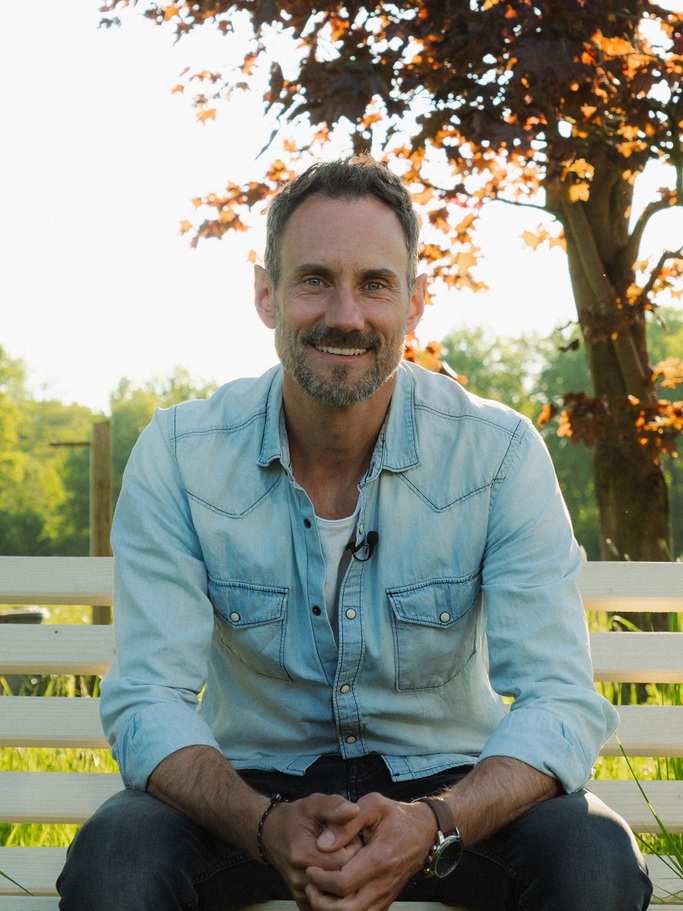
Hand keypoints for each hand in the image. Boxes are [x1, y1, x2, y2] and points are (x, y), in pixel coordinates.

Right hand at [261, 793, 364, 909]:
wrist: (272, 835)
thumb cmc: (296, 818)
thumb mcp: (314, 804)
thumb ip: (334, 807)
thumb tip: (354, 810)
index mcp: (303, 855)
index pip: (345, 861)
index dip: (354, 846)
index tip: (350, 834)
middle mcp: (300, 879)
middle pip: (342, 880)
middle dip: (351, 862)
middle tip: (346, 845)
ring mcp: (301, 893)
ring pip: (337, 893)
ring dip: (343, 874)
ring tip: (338, 855)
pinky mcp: (303, 902)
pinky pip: (329, 901)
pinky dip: (336, 887)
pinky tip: (333, 869)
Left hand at [303, 793, 435, 910]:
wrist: (424, 831)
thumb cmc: (397, 816)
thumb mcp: (372, 805)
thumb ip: (346, 823)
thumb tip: (323, 844)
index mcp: (378, 859)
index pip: (342, 883)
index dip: (320, 879)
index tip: (310, 867)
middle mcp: (383, 883)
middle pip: (346, 909)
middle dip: (321, 901)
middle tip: (310, 883)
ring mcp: (385, 895)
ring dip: (331, 909)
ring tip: (319, 890)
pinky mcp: (386, 901)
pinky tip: (333, 896)